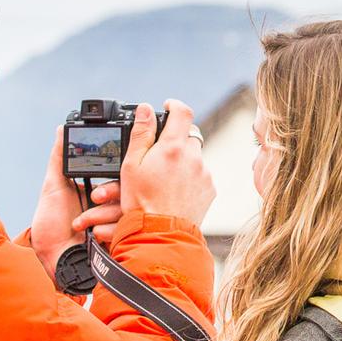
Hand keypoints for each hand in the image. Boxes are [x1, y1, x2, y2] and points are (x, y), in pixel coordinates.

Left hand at [30, 127, 124, 272]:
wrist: (54, 260)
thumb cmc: (51, 227)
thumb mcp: (53, 187)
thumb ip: (60, 158)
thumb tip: (61, 130)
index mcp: (99, 190)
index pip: (117, 174)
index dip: (112, 175)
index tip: (98, 184)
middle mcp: (113, 204)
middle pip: (127, 189)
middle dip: (109, 194)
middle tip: (93, 198)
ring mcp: (119, 221)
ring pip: (127, 207)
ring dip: (102, 214)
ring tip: (80, 224)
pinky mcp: (123, 237)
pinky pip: (128, 227)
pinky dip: (108, 230)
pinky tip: (92, 235)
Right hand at [120, 101, 215, 227]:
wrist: (160, 235)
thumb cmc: (142, 203)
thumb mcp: (131, 166)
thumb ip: (141, 134)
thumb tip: (146, 109)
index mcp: (173, 147)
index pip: (182, 112)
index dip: (174, 105)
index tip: (167, 106)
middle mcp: (193, 157)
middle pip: (188, 136)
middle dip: (174, 140)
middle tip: (159, 153)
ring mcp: (204, 173)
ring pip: (195, 156)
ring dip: (183, 160)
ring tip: (164, 177)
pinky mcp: (210, 188)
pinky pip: (201, 174)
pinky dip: (190, 177)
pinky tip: (175, 189)